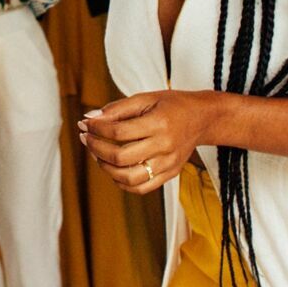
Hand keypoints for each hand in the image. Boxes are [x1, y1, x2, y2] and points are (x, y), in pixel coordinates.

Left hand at [78, 90, 213, 195]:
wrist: (202, 118)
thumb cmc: (172, 105)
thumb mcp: (146, 98)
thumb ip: (117, 108)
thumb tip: (89, 118)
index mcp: (158, 123)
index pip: (119, 132)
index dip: (97, 129)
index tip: (85, 124)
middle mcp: (164, 146)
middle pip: (121, 157)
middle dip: (96, 148)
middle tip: (86, 138)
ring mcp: (168, 164)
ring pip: (129, 178)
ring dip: (106, 168)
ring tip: (98, 154)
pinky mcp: (170, 174)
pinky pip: (141, 188)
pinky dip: (122, 183)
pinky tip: (113, 169)